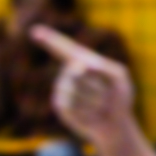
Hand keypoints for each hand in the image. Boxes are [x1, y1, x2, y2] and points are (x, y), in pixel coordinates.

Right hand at [38, 25, 135, 144]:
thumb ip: (103, 67)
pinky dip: (88, 109)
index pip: (63, 47)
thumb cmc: (118, 97)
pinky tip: (91, 113)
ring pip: (76, 87)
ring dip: (96, 98)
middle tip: (106, 93)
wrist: (114, 124)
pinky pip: (71, 102)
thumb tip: (78, 67)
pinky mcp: (60, 104)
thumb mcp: (120, 76)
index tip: (35, 30)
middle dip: (98, 84)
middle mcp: (67, 72)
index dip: (49, 38)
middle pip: (78, 70)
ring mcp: (62, 88)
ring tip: (100, 104)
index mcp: (81, 61)